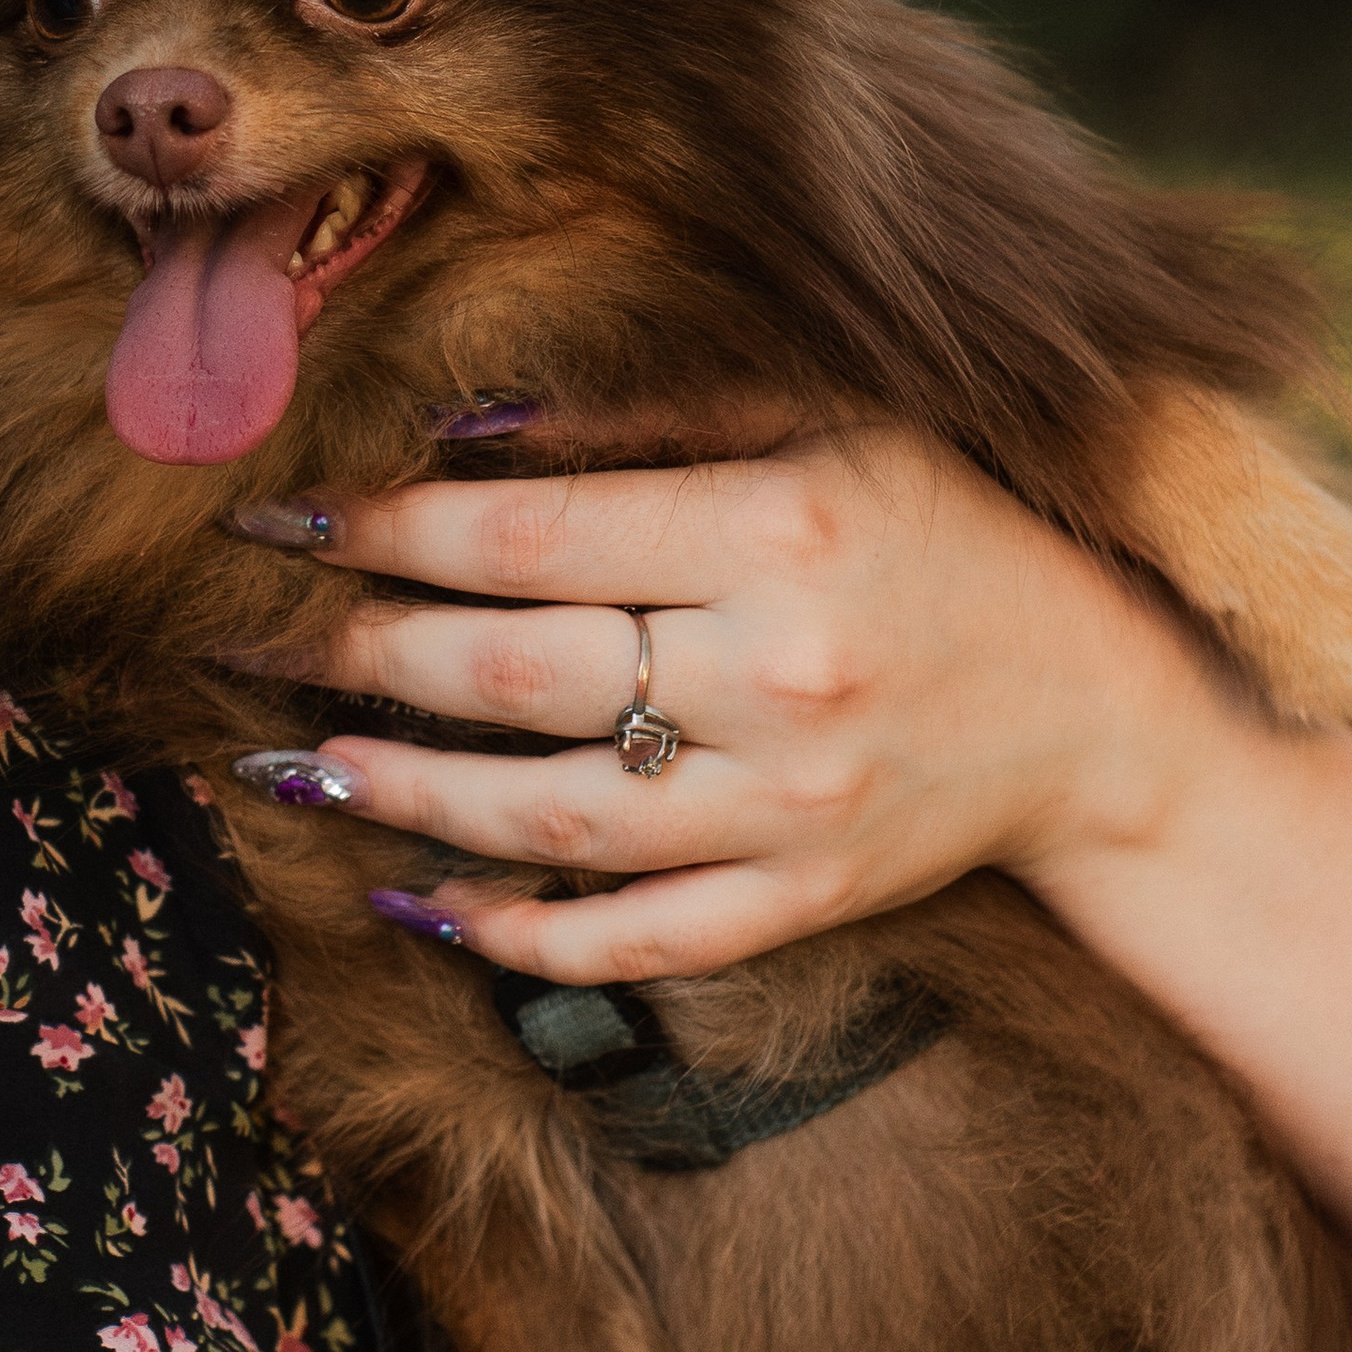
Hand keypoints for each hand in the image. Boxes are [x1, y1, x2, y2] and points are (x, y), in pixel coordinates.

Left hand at [248, 424, 1226, 977]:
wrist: (1100, 708)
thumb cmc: (947, 533)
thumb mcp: (835, 425)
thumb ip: (658, 411)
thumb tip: (460, 429)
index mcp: (784, 532)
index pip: (532, 538)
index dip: (386, 530)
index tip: (283, 518)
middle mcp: (783, 677)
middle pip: (517, 674)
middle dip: (359, 653)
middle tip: (251, 635)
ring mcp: (791, 810)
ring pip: (550, 820)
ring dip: (401, 795)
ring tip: (295, 764)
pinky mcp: (803, 904)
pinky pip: (636, 940)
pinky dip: (518, 936)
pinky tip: (417, 903)